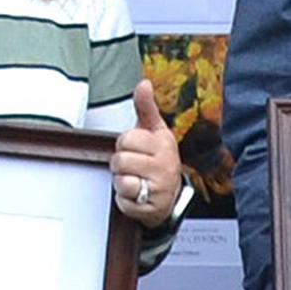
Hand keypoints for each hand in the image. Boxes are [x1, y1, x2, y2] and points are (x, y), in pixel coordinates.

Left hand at [113, 80, 182, 227]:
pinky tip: (135, 194)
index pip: (129, 138)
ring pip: (121, 179)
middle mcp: (165, 165)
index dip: (125, 143)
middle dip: (120, 164)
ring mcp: (160, 187)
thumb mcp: (154, 132)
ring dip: (121, 181)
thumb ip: (146, 107)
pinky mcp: (151, 206)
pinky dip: (124, 198)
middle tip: (133, 166)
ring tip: (134, 180)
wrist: (169, 196)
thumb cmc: (158, 160)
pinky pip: (124, 198)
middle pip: (121, 159)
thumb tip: (144, 83)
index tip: (136, 148)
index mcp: (163, 144)